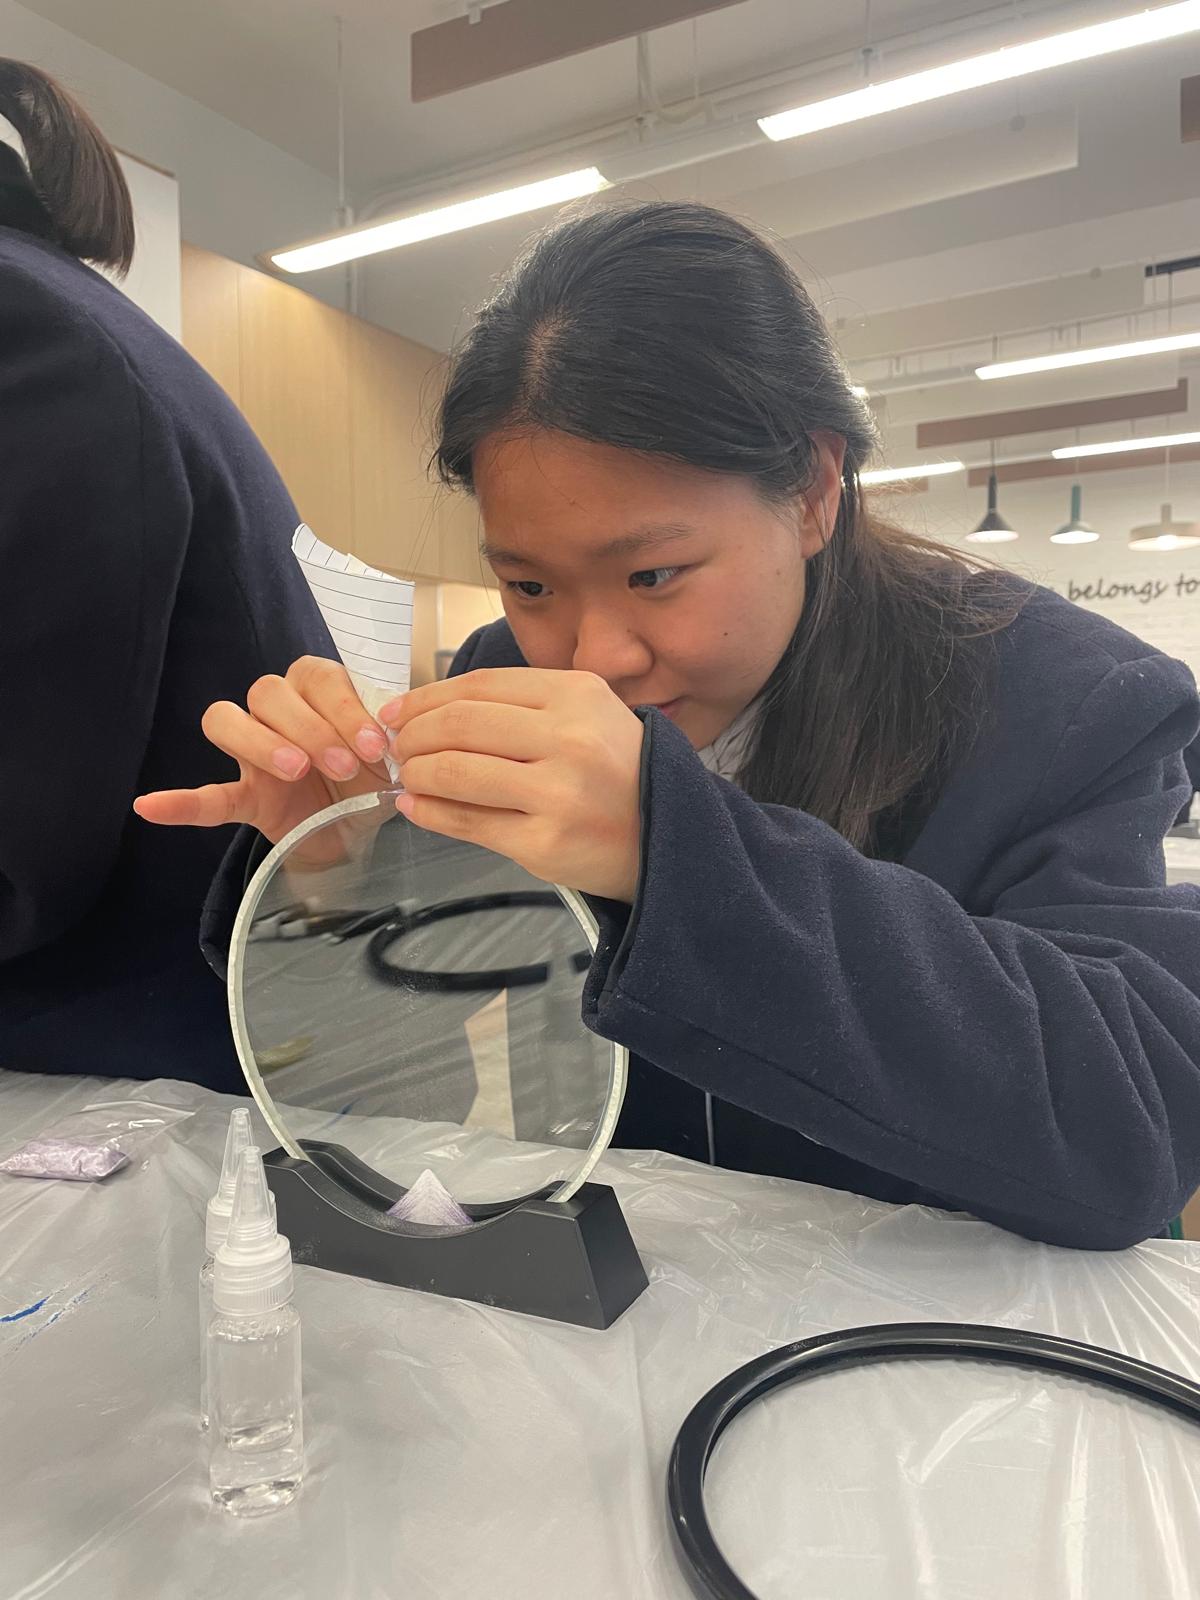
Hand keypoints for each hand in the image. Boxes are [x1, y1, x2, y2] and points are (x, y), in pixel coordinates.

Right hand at [133, 657, 390, 844]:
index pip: (317, 677)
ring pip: (229, 720)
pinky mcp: (244, 797)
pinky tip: (149, 806)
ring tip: (296, 771)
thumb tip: (397, 729)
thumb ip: (389, 734)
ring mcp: (253, 754)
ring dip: (262, 742)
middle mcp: (278, 712)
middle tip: (345, 764)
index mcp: (317, 692)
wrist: (363, 831)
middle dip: (310, 726)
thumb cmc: (375, 777)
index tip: (375, 745)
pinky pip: (206, 795)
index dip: (344, 707)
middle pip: (267, 691)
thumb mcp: (392, 752)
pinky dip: (180, 802)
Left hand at [382, 668, 644, 901]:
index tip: (397, 710)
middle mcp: (569, 739)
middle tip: (395, 746)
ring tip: (406, 777)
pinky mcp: (545, 842)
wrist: (669, 838)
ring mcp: (557, 794)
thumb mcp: (586, 716)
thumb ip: (521, 708)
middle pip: (460, 725)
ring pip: (457, 773)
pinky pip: (469, 823)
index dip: (426, 697)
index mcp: (577, 696)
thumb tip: (433, 712)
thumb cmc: (619, 774)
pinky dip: (431, 813)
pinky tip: (417, 807)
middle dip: (413, 736)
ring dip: (416, 773)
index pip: (479, 686)